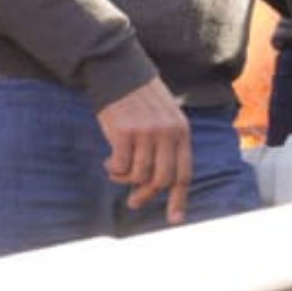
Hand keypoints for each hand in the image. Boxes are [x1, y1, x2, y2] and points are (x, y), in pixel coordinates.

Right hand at [97, 74, 193, 223]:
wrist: (117, 70)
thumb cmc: (139, 99)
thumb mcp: (165, 118)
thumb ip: (167, 146)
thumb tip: (159, 184)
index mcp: (181, 131)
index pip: (184, 173)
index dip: (179, 199)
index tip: (174, 220)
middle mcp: (167, 133)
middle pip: (162, 180)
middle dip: (146, 195)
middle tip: (133, 202)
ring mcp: (146, 133)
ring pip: (139, 176)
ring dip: (125, 179)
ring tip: (116, 171)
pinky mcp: (124, 133)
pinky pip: (121, 167)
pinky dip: (113, 171)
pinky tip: (108, 163)